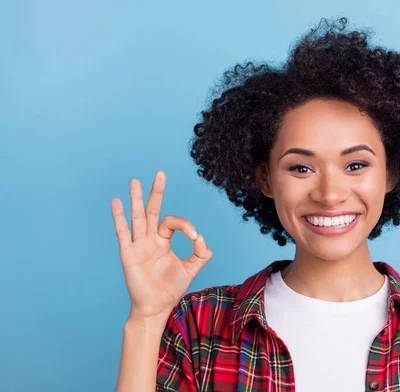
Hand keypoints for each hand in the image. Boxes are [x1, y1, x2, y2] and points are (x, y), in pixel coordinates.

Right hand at [111, 170, 212, 322]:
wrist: (155, 307)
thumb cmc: (171, 288)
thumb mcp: (191, 269)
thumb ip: (201, 254)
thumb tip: (202, 238)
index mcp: (163, 241)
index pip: (172, 222)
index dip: (185, 225)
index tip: (194, 237)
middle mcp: (149, 239)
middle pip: (152, 210)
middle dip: (156, 192)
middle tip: (160, 173)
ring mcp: (137, 245)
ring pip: (137, 217)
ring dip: (136, 199)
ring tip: (135, 181)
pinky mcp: (128, 254)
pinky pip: (123, 232)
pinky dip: (119, 217)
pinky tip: (116, 202)